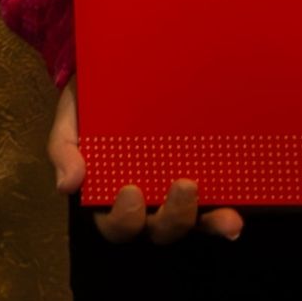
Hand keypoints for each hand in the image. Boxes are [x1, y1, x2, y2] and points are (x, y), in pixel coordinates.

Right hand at [53, 84, 242, 243]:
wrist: (114, 70)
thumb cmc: (89, 102)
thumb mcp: (70, 121)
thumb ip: (63, 151)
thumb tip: (67, 186)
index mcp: (110, 196)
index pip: (117, 225)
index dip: (125, 219)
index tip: (131, 190)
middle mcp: (147, 203)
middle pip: (160, 230)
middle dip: (174, 218)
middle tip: (184, 185)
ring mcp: (177, 195)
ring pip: (194, 224)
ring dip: (210, 223)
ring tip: (226, 214)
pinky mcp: (204, 181)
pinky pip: (217, 207)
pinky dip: (227, 217)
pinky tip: (237, 214)